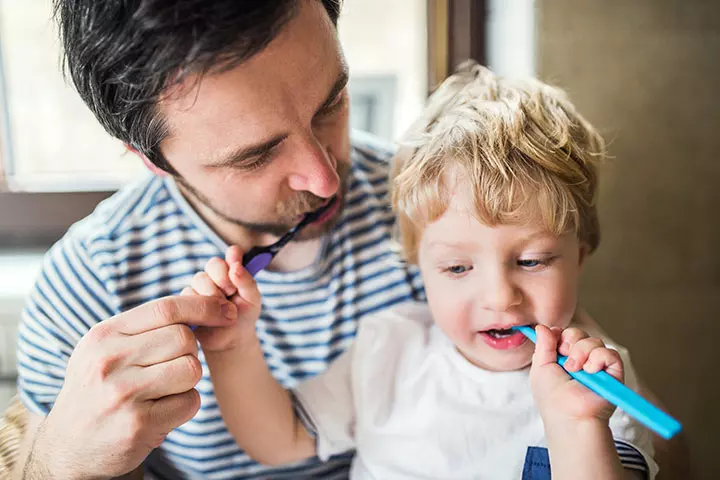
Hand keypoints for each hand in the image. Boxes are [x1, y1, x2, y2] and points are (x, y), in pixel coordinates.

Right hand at [31, 295, 237, 478]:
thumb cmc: (99, 389)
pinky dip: (185, 405)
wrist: (69, 447)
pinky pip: (190, 402)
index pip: (166, 308)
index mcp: (104, 335)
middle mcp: (110, 361)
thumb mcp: (105, 350)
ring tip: (165, 389)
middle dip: (190, 350)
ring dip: (189, 379)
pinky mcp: (138, 424)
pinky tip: (162, 411)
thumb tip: (204, 306)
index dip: (204, 306)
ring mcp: (123, 393)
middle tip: (172, 366)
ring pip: (191, 369)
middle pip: (184, 338)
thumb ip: (145, 328)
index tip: (226, 310)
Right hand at [182, 245, 261, 352]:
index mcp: (233, 270)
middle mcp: (215, 275)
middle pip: (213, 263)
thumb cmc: (244, 317)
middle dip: (223, 277)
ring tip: (222, 310)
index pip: (232, 253)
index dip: (234, 258)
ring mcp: (200, 286)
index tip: (237, 269)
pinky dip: (200, 304)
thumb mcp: (252, 300)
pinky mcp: (187, 299)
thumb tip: (236, 266)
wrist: (231, 339)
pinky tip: (209, 315)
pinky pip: (188, 294)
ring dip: (213, 294)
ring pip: (200, 279)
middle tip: (231, 293)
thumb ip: (247, 281)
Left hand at [530, 325, 623, 425]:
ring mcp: (597, 366)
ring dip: (582, 352)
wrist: (569, 415)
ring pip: (594, 341)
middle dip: (570, 341)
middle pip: (579, 333)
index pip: (564, 334)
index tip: (555, 346)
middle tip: (566, 360)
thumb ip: (542, 345)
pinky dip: (599, 358)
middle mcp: (581, 360)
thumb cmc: (552, 397)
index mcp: (563, 358)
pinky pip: (610, 353)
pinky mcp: (613, 373)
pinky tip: (590, 371)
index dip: (559, 335)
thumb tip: (542, 327)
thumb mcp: (540, 367)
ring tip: (576, 370)